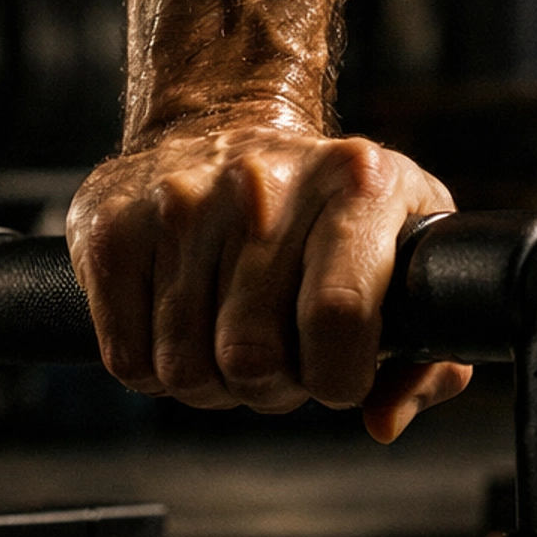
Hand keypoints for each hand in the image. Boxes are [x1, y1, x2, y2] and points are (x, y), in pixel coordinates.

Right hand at [67, 116, 471, 440]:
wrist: (219, 118)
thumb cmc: (325, 199)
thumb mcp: (404, 246)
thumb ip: (424, 352)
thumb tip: (382, 419)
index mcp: (357, 182)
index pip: (339, 314)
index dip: (339, 377)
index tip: (339, 375)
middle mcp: (265, 183)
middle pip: (253, 358)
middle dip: (271, 388)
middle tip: (281, 362)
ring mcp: (181, 201)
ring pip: (185, 369)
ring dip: (213, 384)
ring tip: (233, 340)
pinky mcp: (113, 226)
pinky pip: (128, 360)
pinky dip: (156, 370)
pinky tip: (183, 327)